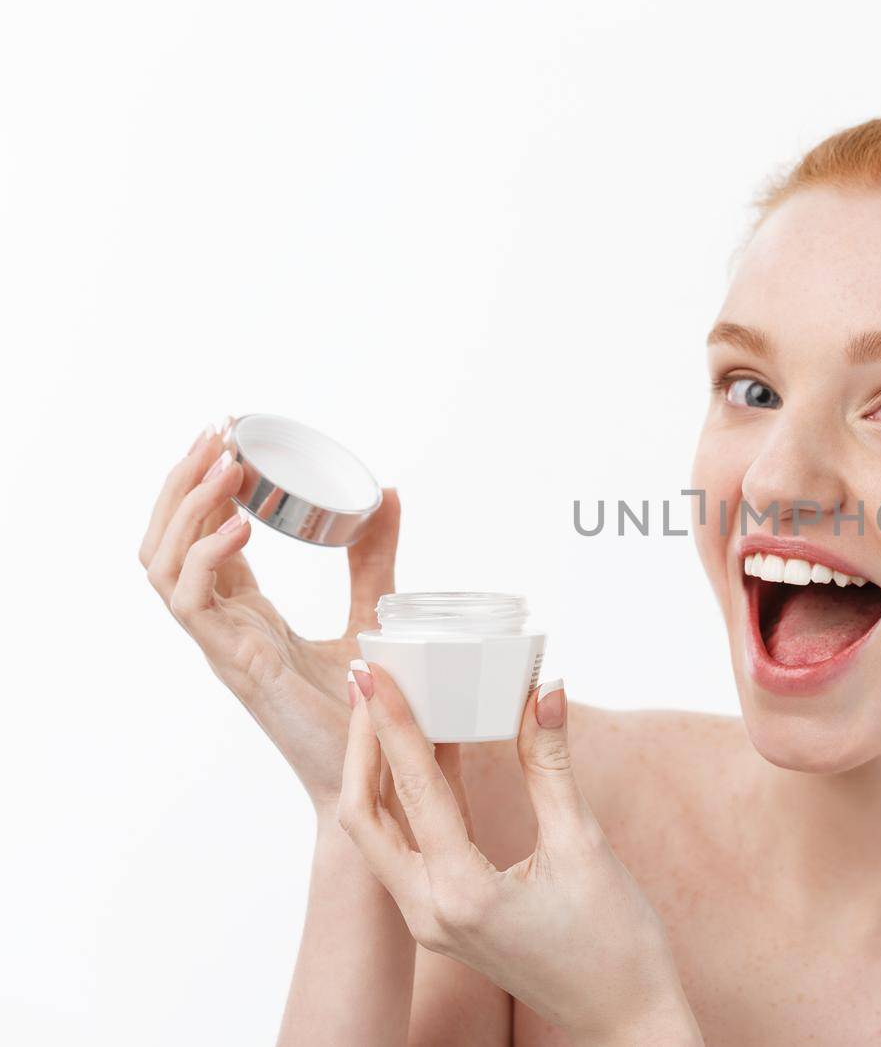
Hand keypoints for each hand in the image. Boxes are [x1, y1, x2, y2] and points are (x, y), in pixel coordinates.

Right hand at [139, 421, 401, 813]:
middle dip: (181, 480)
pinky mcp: (236, 664)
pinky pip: (192, 603)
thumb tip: (387, 492)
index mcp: (245, 612)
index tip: (228, 433)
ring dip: (185, 506)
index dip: (199, 483)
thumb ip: (375, 556)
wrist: (379, 778)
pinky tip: (239, 524)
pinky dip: (206, 556)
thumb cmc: (367, 707)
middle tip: (218, 432)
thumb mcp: (373, 612)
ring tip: (226, 464)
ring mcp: (222, 644)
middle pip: (164, 540)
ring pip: (162, 564)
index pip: (197, 536)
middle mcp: (223, 624)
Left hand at [338, 664, 700, 1046]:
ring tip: (387, 707)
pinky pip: (406, 850)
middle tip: (368, 680)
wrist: (624, 1017)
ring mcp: (431, 921)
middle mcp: (429, 912)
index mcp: (461, 894)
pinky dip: (407, 799)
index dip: (393, 722)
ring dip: (378, 770)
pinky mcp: (445, 921)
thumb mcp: (584, 844)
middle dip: (364, 744)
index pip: (412, 790)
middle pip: (366, 815)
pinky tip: (429, 756)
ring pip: (378, 835)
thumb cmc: (615, 943)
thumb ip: (552, 765)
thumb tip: (545, 692)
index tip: (374, 671)